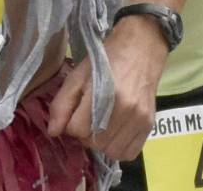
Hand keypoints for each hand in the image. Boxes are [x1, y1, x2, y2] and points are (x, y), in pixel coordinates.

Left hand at [47, 15, 167, 160]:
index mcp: (103, 93)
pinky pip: (130, 153)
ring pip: (111, 152)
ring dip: (101, 143)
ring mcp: (140, 119)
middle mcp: (125, 110)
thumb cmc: (105, 58)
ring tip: (100, 125)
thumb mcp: (78, 74)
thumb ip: (62, 103)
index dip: (71, 123)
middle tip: (87, 117)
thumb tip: (53, 132)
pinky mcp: (150, 125)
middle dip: (85, 134)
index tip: (75, 112)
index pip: (77, 129)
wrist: (140, 48)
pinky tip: (114, 132)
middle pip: (94, 143)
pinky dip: (119, 148)